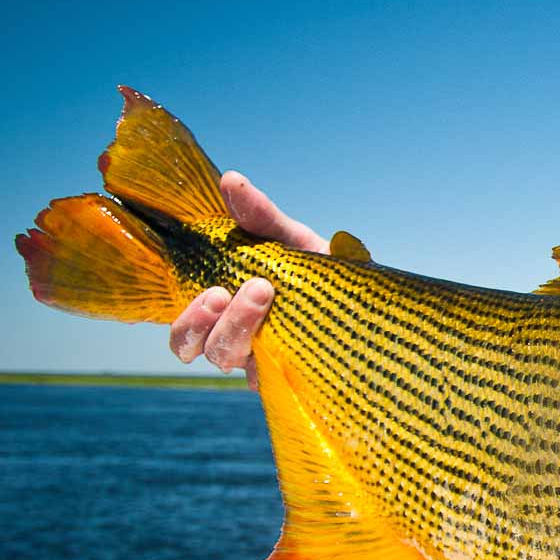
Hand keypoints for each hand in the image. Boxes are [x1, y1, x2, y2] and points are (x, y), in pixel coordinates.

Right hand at [168, 171, 328, 389]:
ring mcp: (265, 362)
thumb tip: (231, 180)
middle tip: (242, 289)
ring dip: (239, 327)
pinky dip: (281, 356)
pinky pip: (275, 379)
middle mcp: (238, 343)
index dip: (187, 320)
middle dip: (206, 320)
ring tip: (264, 293)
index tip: (213, 290)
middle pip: (196, 350)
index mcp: (225, 314)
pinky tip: (301, 334)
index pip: (186, 334)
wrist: (373, 303)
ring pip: (228, 360)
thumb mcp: (293, 241)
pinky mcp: (294, 377)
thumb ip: (261, 216)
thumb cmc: (320, 273)